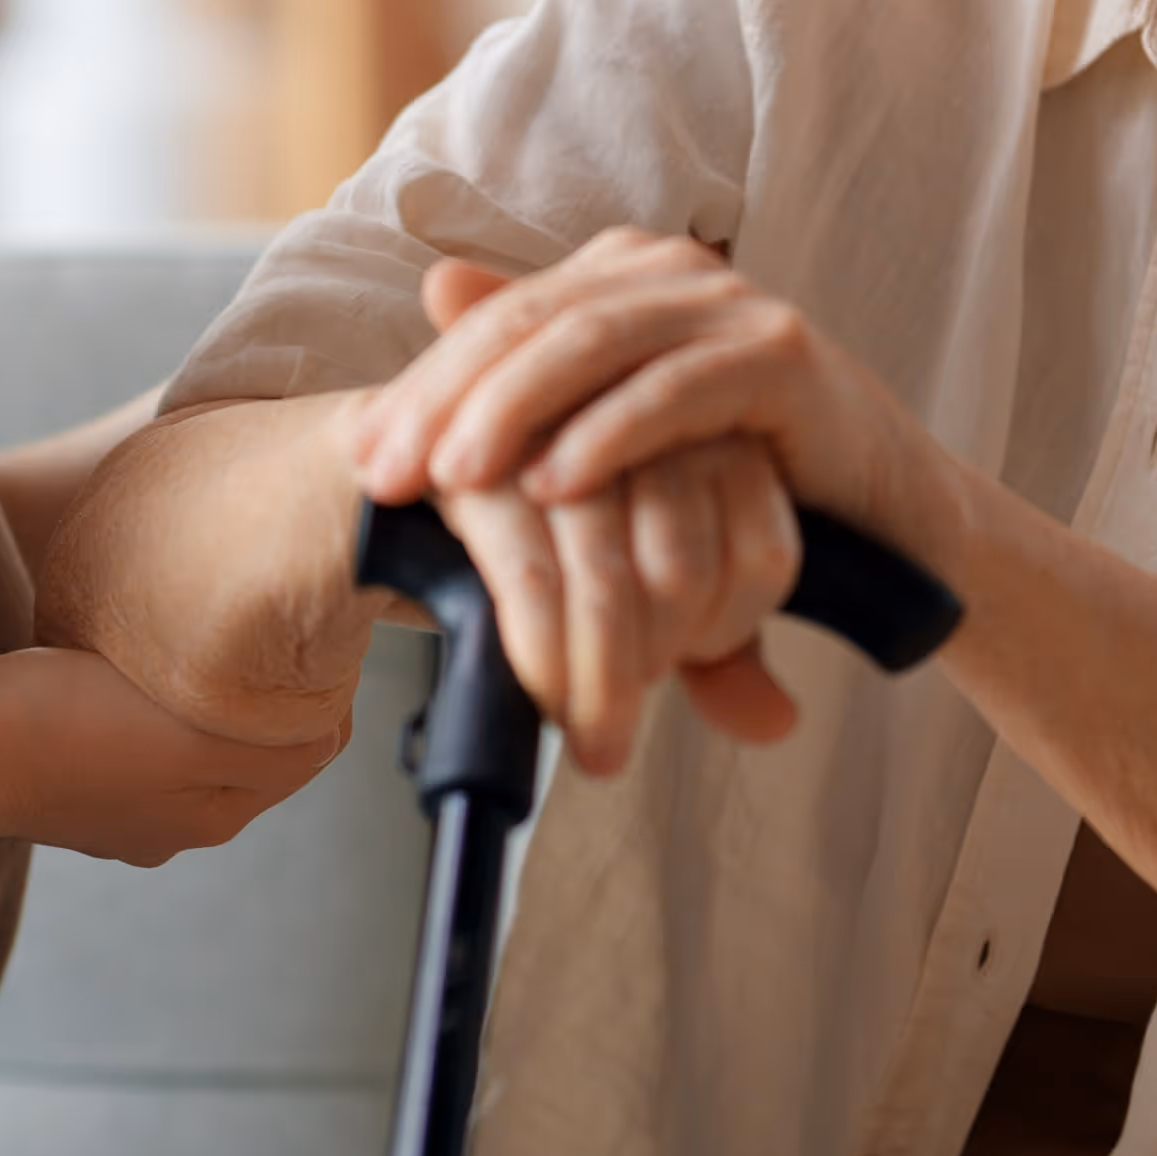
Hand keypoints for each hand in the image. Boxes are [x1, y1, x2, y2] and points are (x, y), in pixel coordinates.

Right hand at [0, 648, 345, 867]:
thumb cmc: (59, 727)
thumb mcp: (188, 736)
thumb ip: (274, 744)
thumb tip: (334, 732)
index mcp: (213, 816)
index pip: (308, 748)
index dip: (317, 687)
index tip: (299, 628)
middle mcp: (173, 824)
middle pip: (254, 744)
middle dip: (264, 690)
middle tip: (252, 615)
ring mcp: (118, 807)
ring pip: (195, 735)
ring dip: (202, 689)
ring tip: (190, 629)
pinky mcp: (70, 779)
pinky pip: (136, 733)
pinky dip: (147, 698)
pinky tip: (124, 662)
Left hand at [347, 229, 948, 600]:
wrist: (878, 520)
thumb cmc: (732, 478)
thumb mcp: (618, 430)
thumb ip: (539, 364)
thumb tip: (435, 286)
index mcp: (624, 271)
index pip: (499, 318)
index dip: (424, 385)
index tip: (362, 465)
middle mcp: (673, 269)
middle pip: (533, 324)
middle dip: (447, 401)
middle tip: (386, 475)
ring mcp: (733, 303)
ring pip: (592, 348)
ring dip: (511, 414)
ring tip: (451, 480)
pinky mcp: (783, 354)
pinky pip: (676, 394)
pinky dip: (607, 438)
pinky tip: (552, 487)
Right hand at [430, 449, 802, 776]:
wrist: (377, 500)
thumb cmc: (525, 550)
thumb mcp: (634, 598)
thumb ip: (714, 652)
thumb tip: (779, 721)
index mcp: (696, 429)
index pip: (761, 551)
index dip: (728, 634)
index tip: (679, 670)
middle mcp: (629, 417)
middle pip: (686, 568)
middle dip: (650, 665)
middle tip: (612, 724)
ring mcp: (544, 437)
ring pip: (612, 579)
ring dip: (598, 679)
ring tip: (586, 738)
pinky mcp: (471, 466)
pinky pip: (533, 579)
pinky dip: (544, 655)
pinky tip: (540, 696)